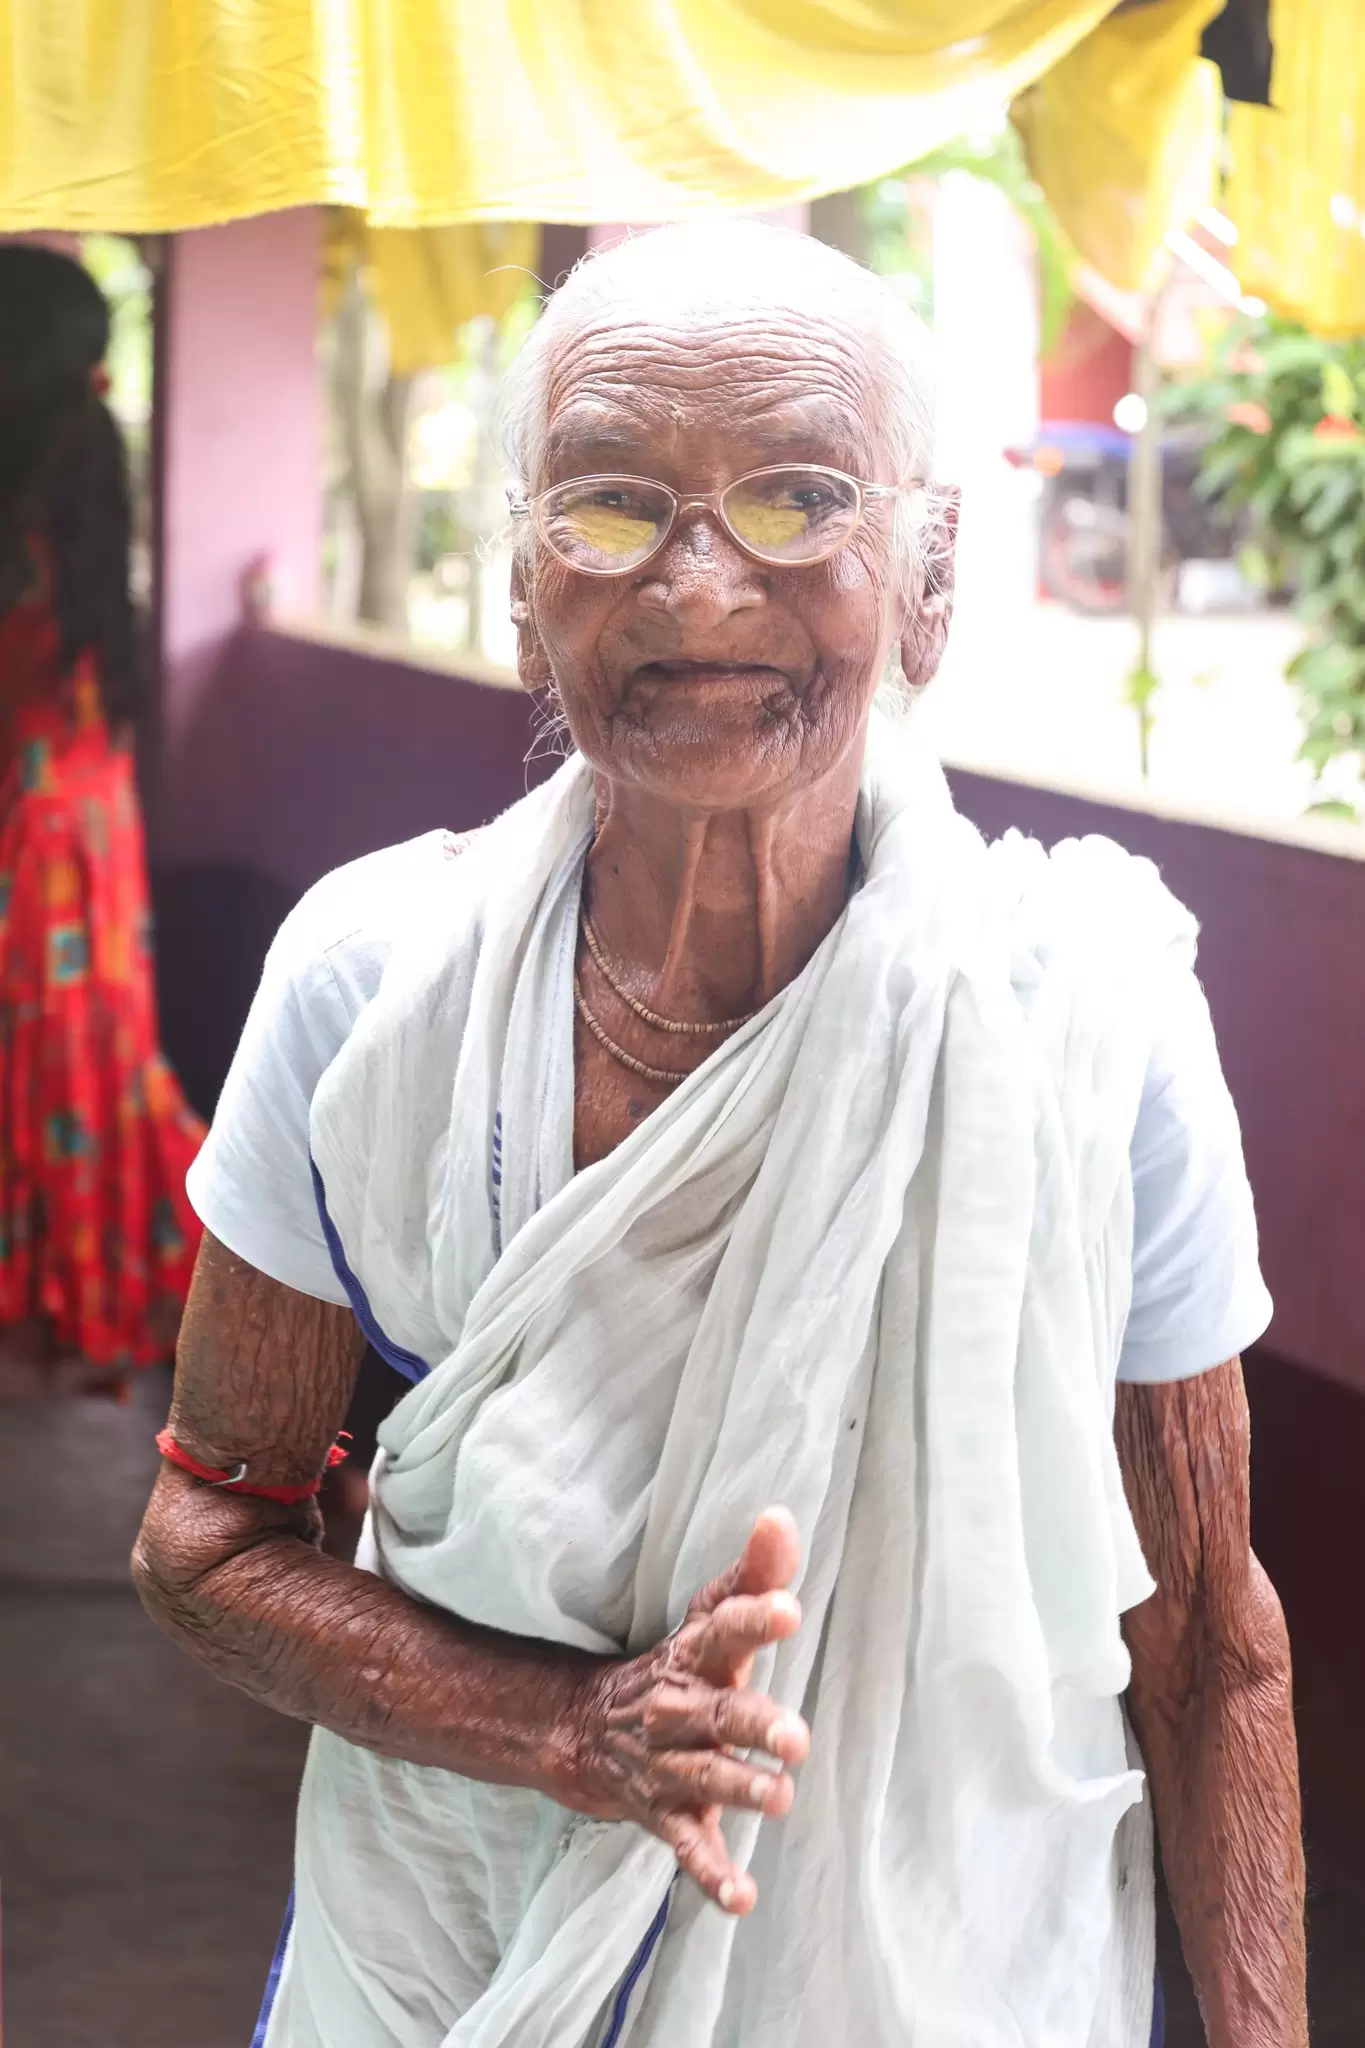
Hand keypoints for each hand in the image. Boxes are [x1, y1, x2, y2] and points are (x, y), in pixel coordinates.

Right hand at [563, 1507, 808, 1913]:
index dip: (754, 1619)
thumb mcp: (706, 1622)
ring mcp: (671, 1766)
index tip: (789, 1609)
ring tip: (779, 1797)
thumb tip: (782, 1516)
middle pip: (719, 1714)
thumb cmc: (675, 1670)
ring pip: (707, 1778)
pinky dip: (713, 1875)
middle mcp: (681, 1711)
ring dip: (742, 1789)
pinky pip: (688, 1848)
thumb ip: (751, 1575)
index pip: (724, 1630)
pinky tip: (741, 1898)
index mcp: (695, 1658)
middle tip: (795, 1738)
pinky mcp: (667, 1815)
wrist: (583, 1732)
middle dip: (755, 1725)